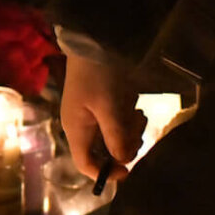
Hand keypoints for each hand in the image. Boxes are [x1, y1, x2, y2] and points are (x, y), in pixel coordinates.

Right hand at [60, 52, 146, 182]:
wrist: (93, 41)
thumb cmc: (98, 74)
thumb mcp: (109, 106)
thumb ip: (116, 136)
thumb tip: (124, 161)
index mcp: (77, 130)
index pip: (86, 164)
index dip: (106, 173)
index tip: (129, 170)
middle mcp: (81, 126)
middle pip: (103, 152)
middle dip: (123, 147)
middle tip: (137, 130)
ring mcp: (90, 115)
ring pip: (112, 138)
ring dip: (128, 132)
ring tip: (138, 114)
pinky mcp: (100, 105)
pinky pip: (115, 123)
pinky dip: (127, 120)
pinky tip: (134, 107)